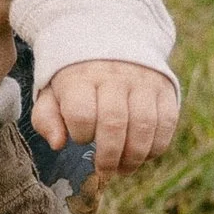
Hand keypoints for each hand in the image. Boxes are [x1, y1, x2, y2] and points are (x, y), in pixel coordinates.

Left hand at [32, 59, 177, 172]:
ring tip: (123, 169)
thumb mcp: (52, 93)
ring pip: (144, 126)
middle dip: (109, 156)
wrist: (111, 42)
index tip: (78, 138)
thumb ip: (46, 119)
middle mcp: (114, 77)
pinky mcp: (164, 88)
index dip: (80, 135)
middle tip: (105, 171)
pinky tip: (143, 156)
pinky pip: (166, 123)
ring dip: (134, 157)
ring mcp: (142, 82)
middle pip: (114, 123)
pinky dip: (156, 147)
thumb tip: (58, 144)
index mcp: (81, 77)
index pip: (81, 113)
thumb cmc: (77, 80)